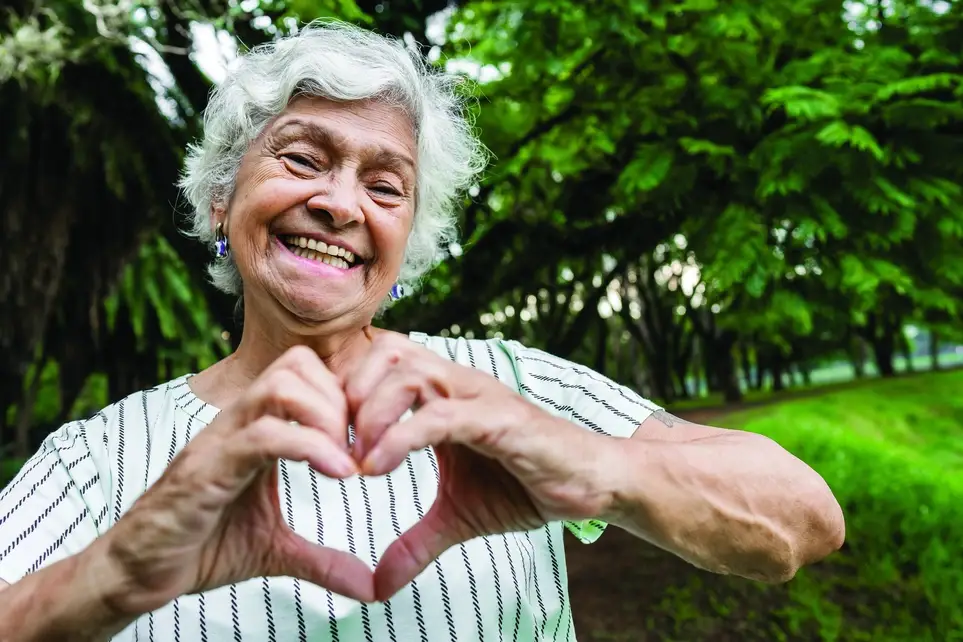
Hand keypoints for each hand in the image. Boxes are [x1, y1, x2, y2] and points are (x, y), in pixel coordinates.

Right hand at [103, 346, 374, 616]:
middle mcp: (237, 423)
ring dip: (327, 417)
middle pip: (297, 364)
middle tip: (362, 449)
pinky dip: (309, 446)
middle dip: (341, 400)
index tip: (368, 441)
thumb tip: (371, 588)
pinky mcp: (206, 470)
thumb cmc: (200, 547)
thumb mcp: (275, 551)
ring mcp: (220, 441)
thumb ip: (323, 560)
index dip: (345, 396)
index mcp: (256, 429)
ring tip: (348, 462)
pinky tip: (338, 474)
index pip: (306, 371)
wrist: (136, 573)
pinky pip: (261, 435)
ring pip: (280, 386)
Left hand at [345, 333, 617, 600]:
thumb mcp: (458, 517)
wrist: (590, 487)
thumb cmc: (526, 486)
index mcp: (444, 393)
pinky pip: (440, 415)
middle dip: (349, 393)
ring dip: (370, 413)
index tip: (326, 436)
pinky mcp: (499, 420)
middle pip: (387, 351)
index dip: (346, 390)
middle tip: (332, 443)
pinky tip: (377, 469)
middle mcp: (458, 383)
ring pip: (410, 373)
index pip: (382, 360)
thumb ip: (416, 541)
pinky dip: (401, 437)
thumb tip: (378, 585)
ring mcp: (479, 397)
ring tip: (355, 459)